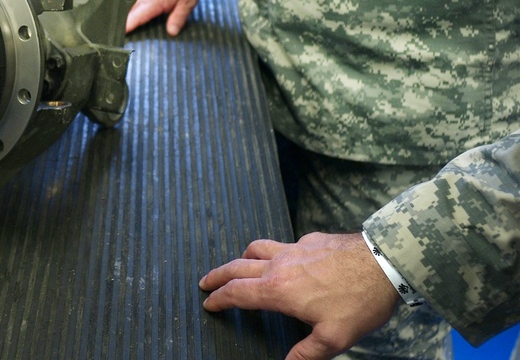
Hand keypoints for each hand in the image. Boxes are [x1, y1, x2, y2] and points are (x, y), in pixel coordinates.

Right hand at [125, 0, 200, 34]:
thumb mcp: (187, 3)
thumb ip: (178, 19)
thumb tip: (171, 32)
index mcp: (154, 1)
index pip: (136, 17)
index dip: (127, 26)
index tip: (119, 34)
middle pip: (127, 12)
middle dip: (121, 23)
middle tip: (117, 35)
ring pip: (127, 6)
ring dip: (123, 16)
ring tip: (118, 27)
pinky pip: (132, 0)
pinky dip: (128, 8)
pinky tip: (127, 15)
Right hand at [199, 233, 399, 359]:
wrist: (383, 262)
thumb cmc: (358, 301)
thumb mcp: (334, 338)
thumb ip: (307, 353)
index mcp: (278, 290)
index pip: (238, 293)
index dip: (219, 299)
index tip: (208, 303)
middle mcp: (279, 265)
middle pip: (237, 267)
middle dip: (218, 276)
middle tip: (205, 282)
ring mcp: (294, 248)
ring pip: (256, 248)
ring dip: (240, 259)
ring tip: (237, 266)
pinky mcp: (310, 240)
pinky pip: (282, 244)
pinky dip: (271, 252)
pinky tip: (283, 260)